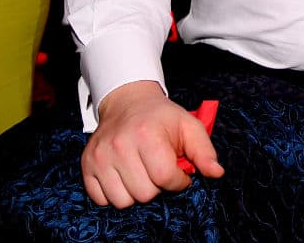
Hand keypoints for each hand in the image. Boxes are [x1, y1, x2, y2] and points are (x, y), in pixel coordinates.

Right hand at [81, 80, 224, 207]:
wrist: (128, 101)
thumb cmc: (161, 116)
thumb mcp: (189, 125)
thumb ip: (204, 151)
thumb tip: (216, 173)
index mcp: (147, 135)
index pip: (165, 178)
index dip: (179, 181)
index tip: (180, 172)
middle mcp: (120, 146)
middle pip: (145, 194)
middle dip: (158, 186)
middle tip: (159, 169)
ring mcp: (100, 157)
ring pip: (123, 201)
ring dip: (136, 192)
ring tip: (142, 172)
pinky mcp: (87, 165)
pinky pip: (101, 200)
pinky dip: (115, 193)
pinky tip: (125, 175)